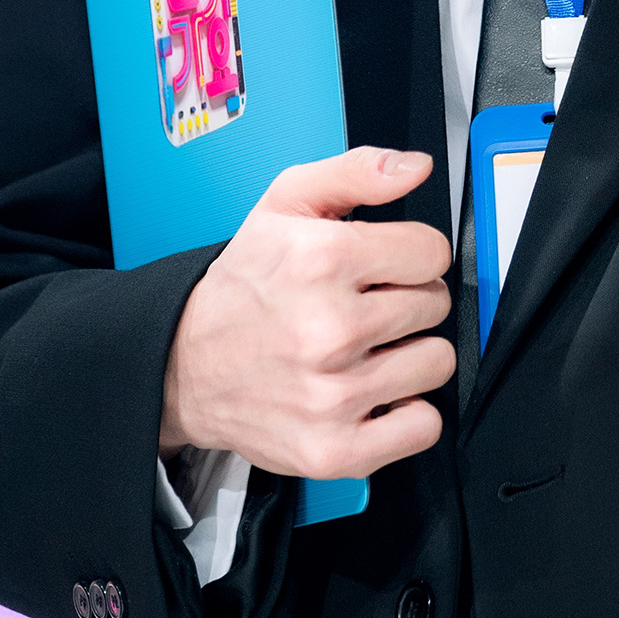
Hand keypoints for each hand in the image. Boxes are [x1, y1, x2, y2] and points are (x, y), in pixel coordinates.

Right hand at [159, 148, 454, 480]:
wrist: (182, 365)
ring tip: (366, 349)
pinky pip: (423, 426)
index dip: (411, 254)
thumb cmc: (242, 287)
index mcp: (321, 260)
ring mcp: (332, 395)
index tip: (385, 265)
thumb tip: (414, 168)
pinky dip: (406, 412)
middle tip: (365, 306)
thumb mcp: (284, 205)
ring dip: (409, 354)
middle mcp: (328, 329)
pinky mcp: (334, 448)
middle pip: (436, 305)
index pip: (431, 252)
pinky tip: (373, 392)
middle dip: (407, 300)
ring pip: (436, 362)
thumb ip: (356, 172)